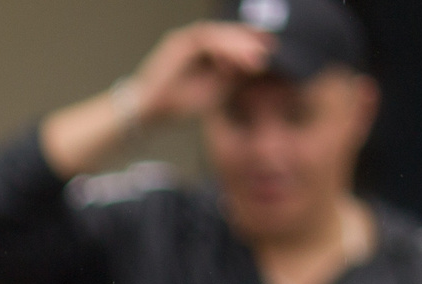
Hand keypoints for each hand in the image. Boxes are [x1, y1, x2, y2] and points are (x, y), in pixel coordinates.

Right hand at [128, 21, 270, 121]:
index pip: (232, 40)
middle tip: (271, 49)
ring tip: (257, 57)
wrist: (148, 112)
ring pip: (219, 34)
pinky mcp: (178, 43)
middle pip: (228, 34)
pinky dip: (223, 49)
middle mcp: (195, 41)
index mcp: (204, 51)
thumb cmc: (177, 106)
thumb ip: (233, 78)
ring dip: (239, 45)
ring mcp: (185, 40)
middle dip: (250, 40)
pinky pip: (207, 40)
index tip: (273, 48)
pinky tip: (236, 60)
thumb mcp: (215, 92)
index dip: (252, 42)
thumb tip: (256, 66)